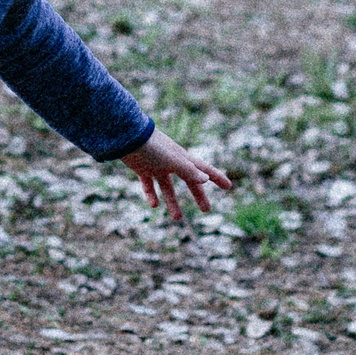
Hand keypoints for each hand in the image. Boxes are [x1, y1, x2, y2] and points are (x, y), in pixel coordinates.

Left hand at [119, 128, 235, 220]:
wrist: (127, 135)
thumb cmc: (152, 146)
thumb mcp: (172, 160)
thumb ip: (188, 170)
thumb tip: (205, 179)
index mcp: (182, 158)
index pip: (204, 169)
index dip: (216, 177)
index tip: (228, 186)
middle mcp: (172, 162)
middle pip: (189, 181)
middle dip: (198, 195)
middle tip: (206, 209)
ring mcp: (157, 165)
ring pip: (167, 187)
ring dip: (173, 202)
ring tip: (178, 218)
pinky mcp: (142, 168)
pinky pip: (148, 184)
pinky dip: (151, 194)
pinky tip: (154, 205)